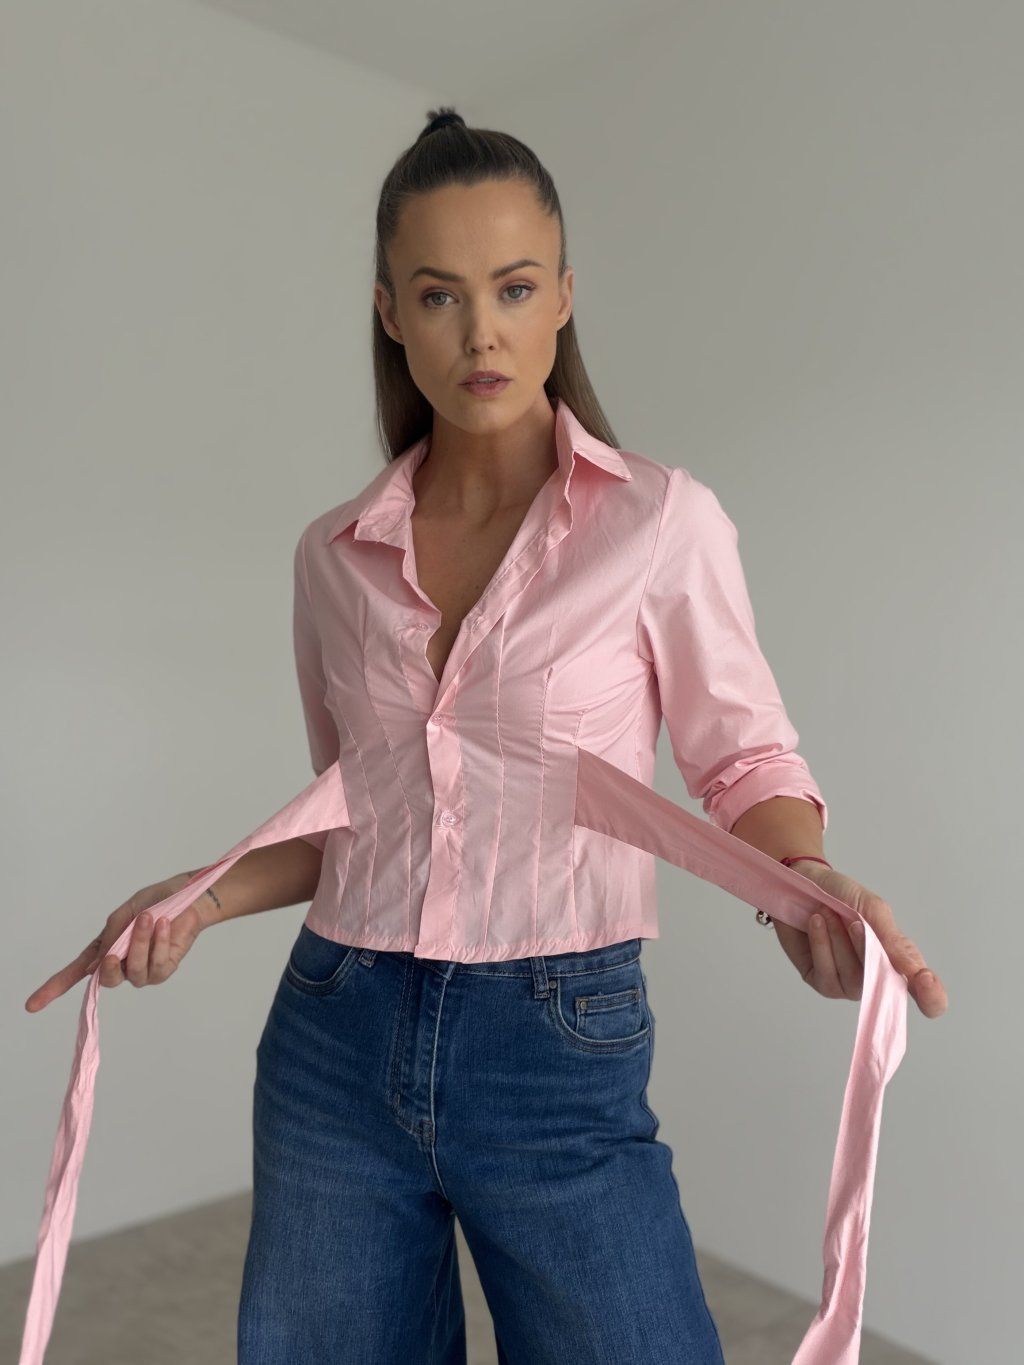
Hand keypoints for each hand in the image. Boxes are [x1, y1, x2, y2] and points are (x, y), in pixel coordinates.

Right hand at [24, 872, 211, 1011]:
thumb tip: (96, 963)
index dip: (54, 988)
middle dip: (111, 964)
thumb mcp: (128, 911)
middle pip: (107, 980)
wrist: (191, 896)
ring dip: (140, 943)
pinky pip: (156, 965)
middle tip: (116, 949)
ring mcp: (142, 969)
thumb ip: (112, 935)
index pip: (76, 972)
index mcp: (106, 948)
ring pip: (133, 971)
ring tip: (150, 918)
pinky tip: (165, 925)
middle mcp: (121, 963)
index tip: (32, 1005)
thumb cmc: (158, 901)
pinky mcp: (164, 970)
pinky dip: (159, 943)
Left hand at [771, 861, 947, 1017]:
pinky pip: (826, 975)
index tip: (925, 980)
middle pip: (882, 983)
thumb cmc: (840, 894)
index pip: (925, 993)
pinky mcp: (820, 981)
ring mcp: (847, 983)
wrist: (799, 884)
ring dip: (839, 942)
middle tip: (854, 921)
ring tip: (829, 914)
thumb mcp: (871, 908)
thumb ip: (892, 940)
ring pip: (852, 979)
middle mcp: (875, 977)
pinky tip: (816, 923)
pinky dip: (822, 945)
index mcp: (897, 958)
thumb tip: (915, 970)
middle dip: (865, 949)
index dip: (932, 997)